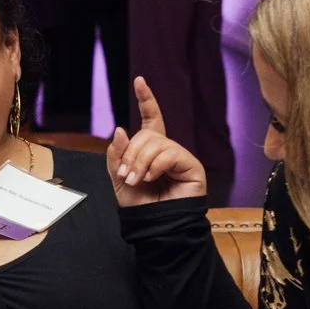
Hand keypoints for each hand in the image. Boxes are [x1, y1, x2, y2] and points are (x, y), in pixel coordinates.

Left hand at [106, 77, 205, 204]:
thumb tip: (121, 128)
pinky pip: (170, 153)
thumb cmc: (140, 206)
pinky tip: (152, 178)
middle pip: (147, 134)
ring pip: (156, 143)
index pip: (151, 119)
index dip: (146, 100)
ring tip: (137, 181)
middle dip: (131, 154)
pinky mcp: (192, 166)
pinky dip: (155, 166)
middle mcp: (167, 150)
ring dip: (140, 163)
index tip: (139, 81)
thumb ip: (117, 155)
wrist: (155, 227)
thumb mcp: (119, 179)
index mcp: (151, 150)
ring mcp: (180, 156)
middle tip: (126, 177)